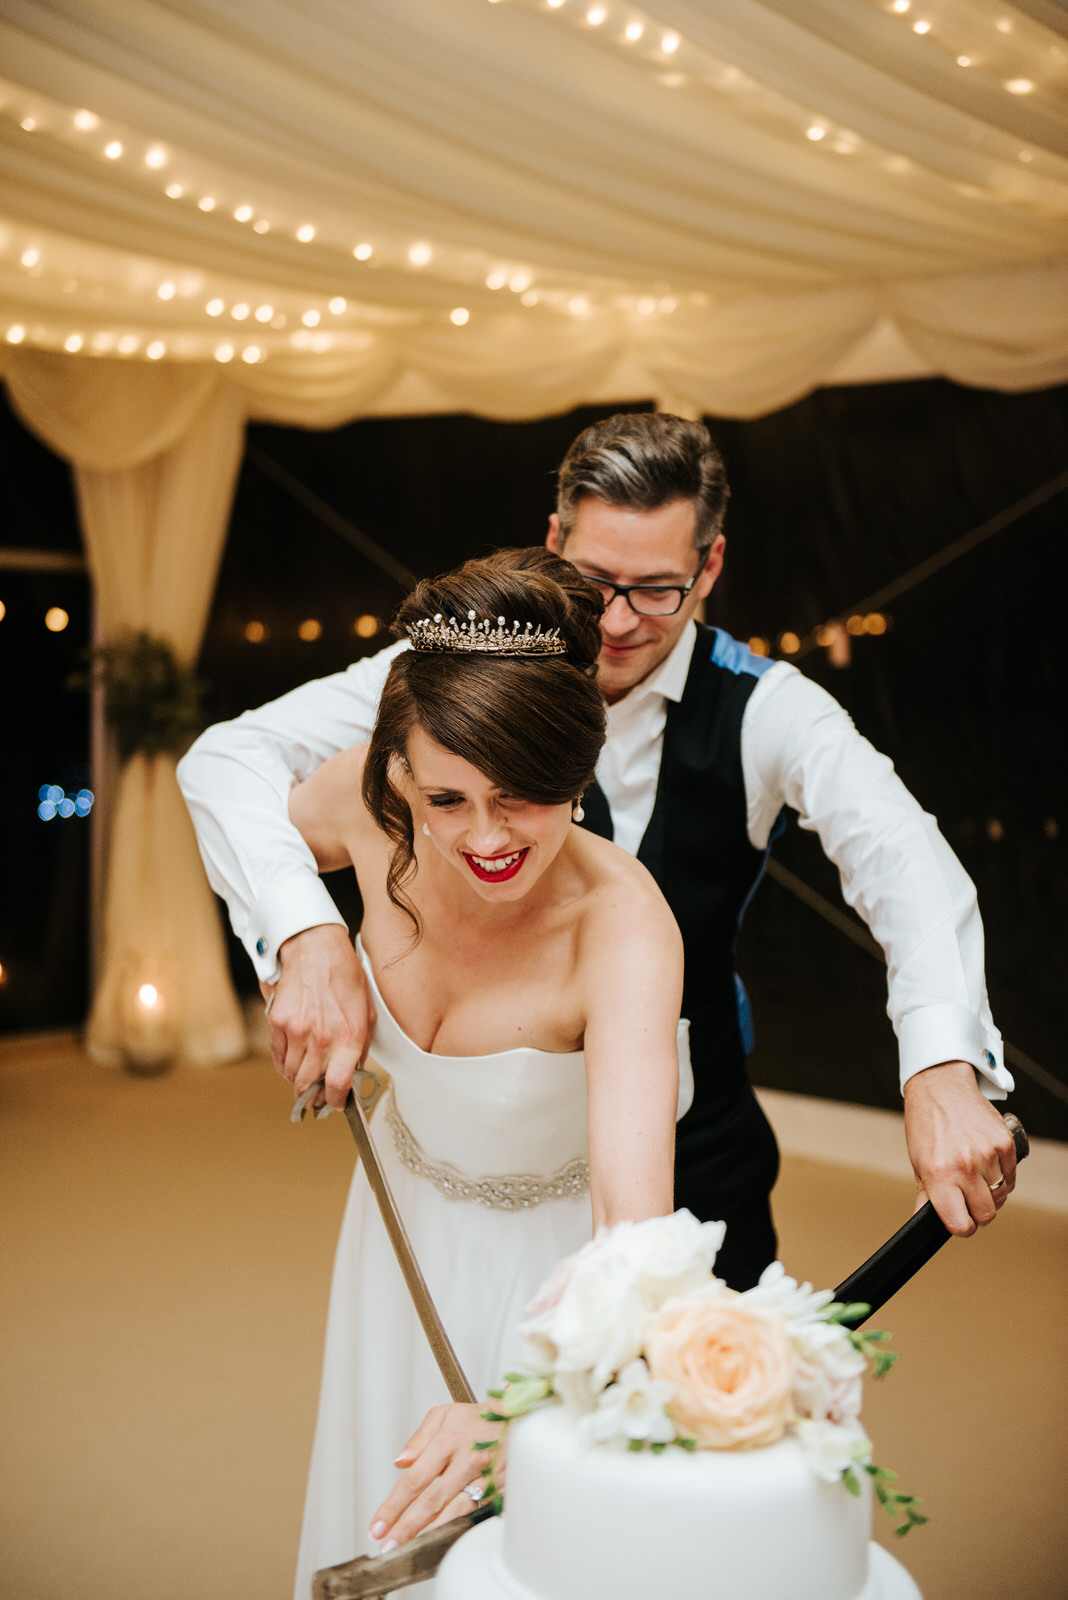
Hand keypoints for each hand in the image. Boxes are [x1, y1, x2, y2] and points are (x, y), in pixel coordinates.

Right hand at [261, 924, 375, 1108]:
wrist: (315, 948)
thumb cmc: (344, 977)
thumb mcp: (367, 1011)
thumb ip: (361, 1045)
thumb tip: (353, 1074)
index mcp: (349, 1035)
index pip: (339, 1084)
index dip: (336, 1101)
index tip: (337, 1103)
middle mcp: (322, 1037)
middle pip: (310, 1085)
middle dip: (314, 1097)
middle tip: (318, 1098)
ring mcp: (297, 1030)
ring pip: (292, 1075)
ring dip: (298, 1083)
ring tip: (306, 1080)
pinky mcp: (278, 1022)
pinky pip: (278, 1058)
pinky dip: (285, 1067)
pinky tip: (293, 1064)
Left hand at [368, 1402, 504, 1550]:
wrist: (519, 1418)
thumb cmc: (479, 1419)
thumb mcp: (445, 1415)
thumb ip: (420, 1438)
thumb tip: (400, 1461)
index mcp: (448, 1441)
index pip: (415, 1478)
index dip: (394, 1505)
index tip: (378, 1525)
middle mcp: (466, 1461)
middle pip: (433, 1501)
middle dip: (408, 1527)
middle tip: (388, 1545)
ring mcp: (485, 1477)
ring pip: (456, 1512)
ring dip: (431, 1533)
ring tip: (410, 1549)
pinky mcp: (500, 1490)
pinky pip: (476, 1514)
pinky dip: (458, 1530)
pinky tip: (443, 1540)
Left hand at [902, 1060, 1016, 1234]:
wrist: (941, 1087)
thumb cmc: (926, 1125)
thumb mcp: (918, 1162)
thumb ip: (925, 1196)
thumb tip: (923, 1223)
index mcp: (939, 1174)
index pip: (961, 1224)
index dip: (961, 1227)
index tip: (959, 1220)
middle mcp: (965, 1166)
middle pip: (986, 1214)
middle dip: (977, 1212)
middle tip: (967, 1197)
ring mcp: (988, 1154)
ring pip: (1000, 1196)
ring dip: (989, 1191)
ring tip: (974, 1174)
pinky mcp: (1005, 1144)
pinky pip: (1011, 1177)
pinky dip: (1001, 1176)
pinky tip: (985, 1163)